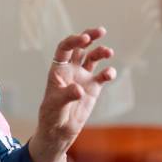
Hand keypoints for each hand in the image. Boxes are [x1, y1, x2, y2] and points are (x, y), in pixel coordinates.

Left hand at [29, 29, 116, 161]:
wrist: (59, 131)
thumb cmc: (51, 116)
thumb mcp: (56, 106)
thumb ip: (67, 95)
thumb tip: (79, 89)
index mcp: (58, 69)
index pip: (65, 48)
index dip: (74, 41)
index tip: (85, 39)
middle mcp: (71, 70)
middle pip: (80, 47)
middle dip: (90, 36)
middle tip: (101, 30)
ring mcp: (82, 77)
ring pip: (93, 58)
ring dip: (101, 52)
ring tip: (109, 52)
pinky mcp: (93, 88)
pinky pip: (102, 76)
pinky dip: (108, 72)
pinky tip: (110, 73)